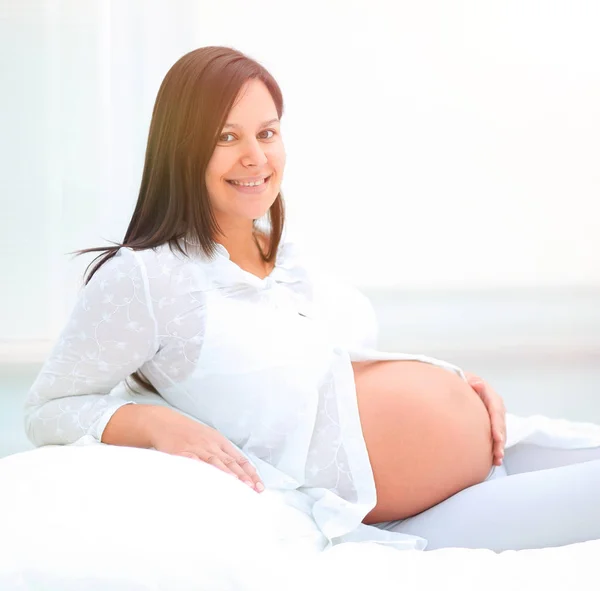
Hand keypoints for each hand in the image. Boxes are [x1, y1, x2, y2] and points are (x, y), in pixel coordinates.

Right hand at [145, 406, 264, 492]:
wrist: (165, 422)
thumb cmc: (189, 434)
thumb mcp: (209, 439)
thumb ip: (222, 454)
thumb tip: (238, 471)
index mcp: (220, 442)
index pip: (239, 459)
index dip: (250, 473)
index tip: (259, 486)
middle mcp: (211, 445)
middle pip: (230, 462)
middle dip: (242, 476)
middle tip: (252, 489)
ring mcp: (197, 448)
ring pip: (214, 462)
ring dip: (225, 473)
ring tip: (235, 484)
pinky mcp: (181, 452)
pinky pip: (191, 460)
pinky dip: (199, 467)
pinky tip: (204, 476)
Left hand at [463, 372, 506, 465]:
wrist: (463, 386)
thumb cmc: (464, 383)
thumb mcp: (467, 379)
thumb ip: (473, 382)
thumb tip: (477, 384)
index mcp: (492, 397)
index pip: (496, 411)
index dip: (497, 425)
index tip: (497, 437)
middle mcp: (496, 408)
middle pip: (500, 425)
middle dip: (500, 441)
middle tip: (498, 454)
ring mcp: (495, 418)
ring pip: (500, 433)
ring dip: (499, 447)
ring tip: (497, 460)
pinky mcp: (491, 425)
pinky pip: (495, 437)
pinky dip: (495, 448)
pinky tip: (493, 460)